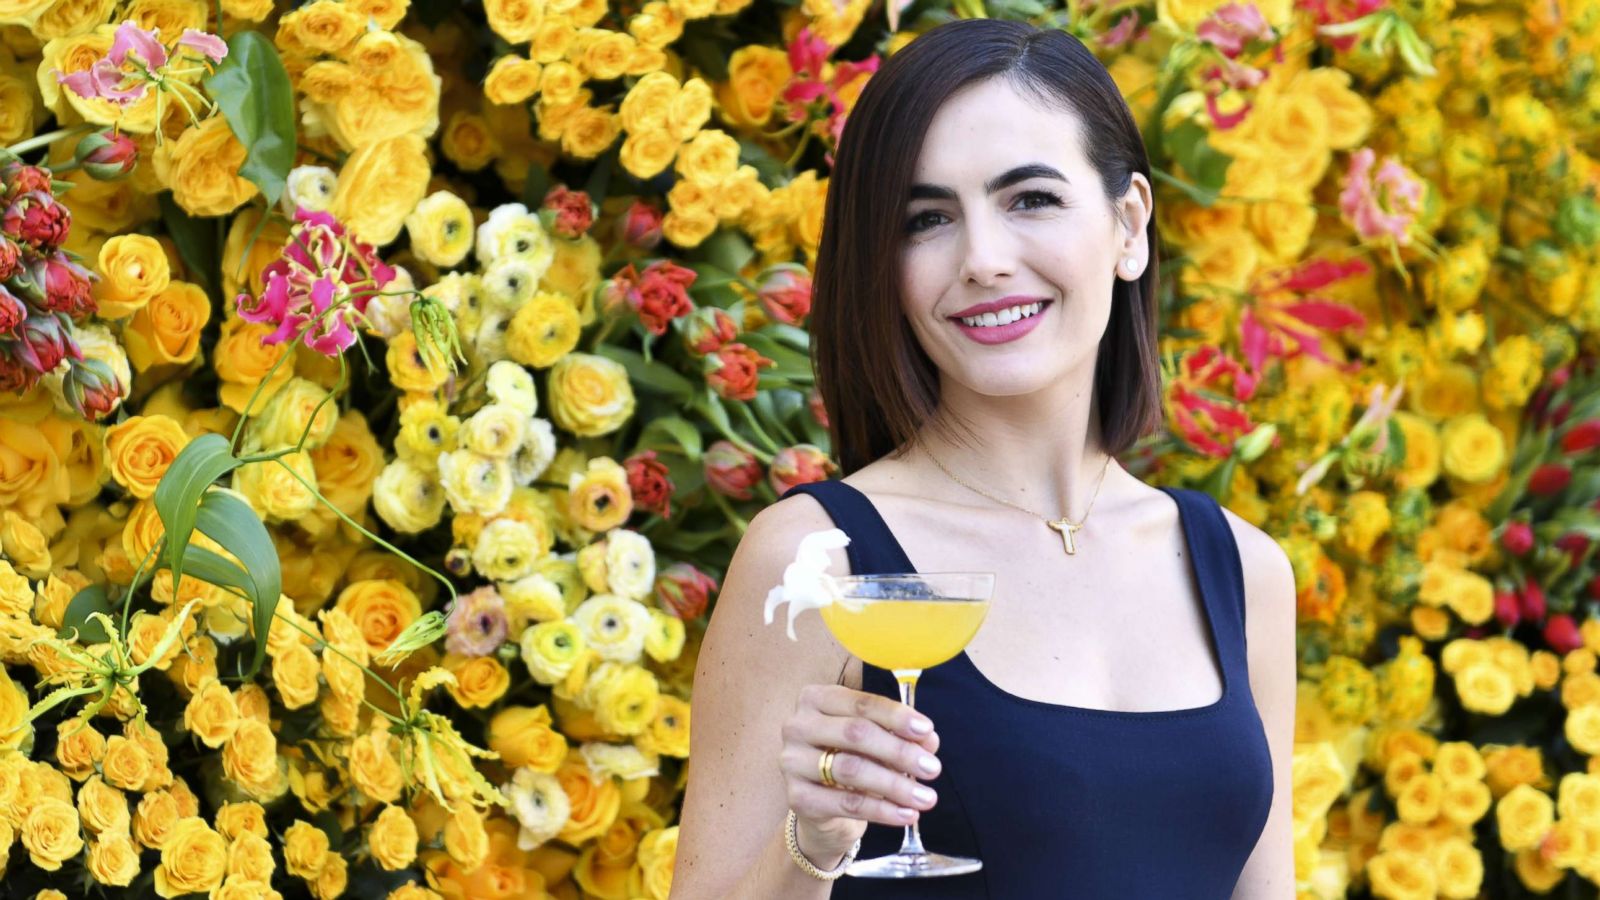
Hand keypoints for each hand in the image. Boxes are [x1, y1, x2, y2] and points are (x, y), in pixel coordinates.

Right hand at [777, 683, 942, 863]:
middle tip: (932, 768)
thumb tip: (928, 739)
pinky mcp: (796, 797)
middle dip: (899, 751)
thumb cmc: (851, 759)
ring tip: (926, 797)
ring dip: (895, 784)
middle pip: (855, 733)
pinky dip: (882, 810)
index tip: (927, 730)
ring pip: (851, 769)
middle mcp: (798, 725)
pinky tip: (907, 814)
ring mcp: (792, 762)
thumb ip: (901, 735)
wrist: (821, 806)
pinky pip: (847, 803)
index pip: (861, 703)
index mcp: (816, 699)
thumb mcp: (876, 742)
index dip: (896, 716)